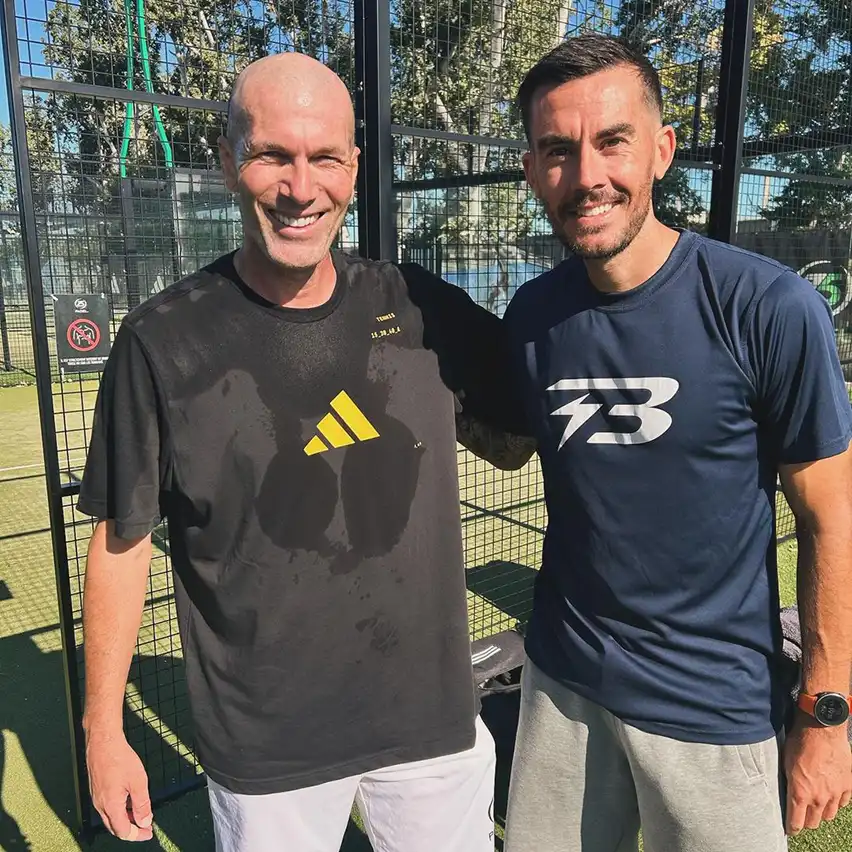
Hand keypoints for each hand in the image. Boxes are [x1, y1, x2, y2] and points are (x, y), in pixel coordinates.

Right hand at [86, 732, 153, 840]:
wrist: (103, 742)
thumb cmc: (119, 758)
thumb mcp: (138, 781)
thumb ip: (142, 804)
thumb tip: (145, 821)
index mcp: (110, 806)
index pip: (123, 831)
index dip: (137, 835)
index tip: (148, 833)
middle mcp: (100, 805)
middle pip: (115, 827)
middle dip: (131, 830)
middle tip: (146, 828)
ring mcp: (97, 798)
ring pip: (111, 818)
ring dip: (126, 820)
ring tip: (141, 815)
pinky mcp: (97, 790)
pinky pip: (108, 807)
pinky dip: (120, 810)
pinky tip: (130, 803)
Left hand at [784, 717, 851, 834]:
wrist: (822, 729)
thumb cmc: (799, 742)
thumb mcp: (785, 762)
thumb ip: (789, 782)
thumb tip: (788, 793)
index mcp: (800, 793)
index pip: (796, 822)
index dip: (792, 828)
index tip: (790, 828)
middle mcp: (818, 798)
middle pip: (813, 822)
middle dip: (805, 820)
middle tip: (801, 813)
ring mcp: (835, 793)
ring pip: (828, 816)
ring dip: (821, 812)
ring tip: (815, 804)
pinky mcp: (847, 786)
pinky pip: (842, 803)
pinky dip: (835, 802)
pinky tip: (829, 795)